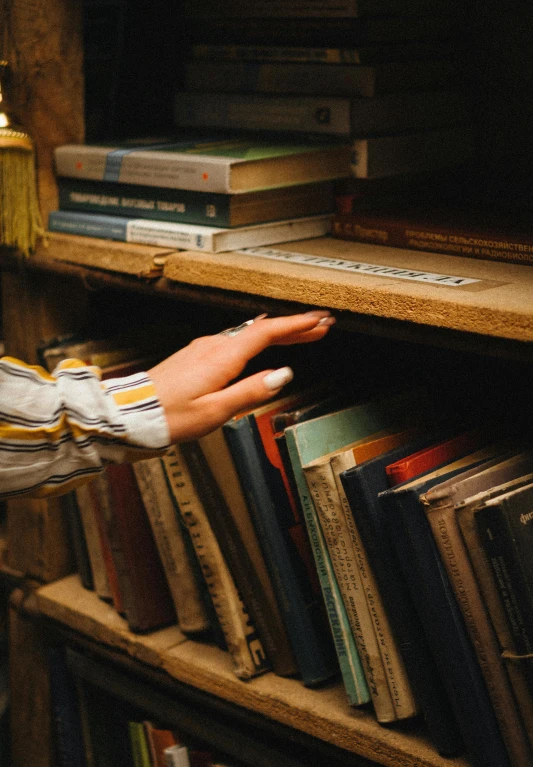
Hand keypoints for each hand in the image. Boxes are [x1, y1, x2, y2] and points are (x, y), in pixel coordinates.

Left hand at [148, 310, 334, 442]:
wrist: (131, 413)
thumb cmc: (170, 416)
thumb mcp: (216, 411)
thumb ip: (251, 391)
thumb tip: (283, 374)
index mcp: (223, 357)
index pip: (268, 333)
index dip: (297, 326)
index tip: (320, 322)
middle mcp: (213, 346)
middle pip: (261, 330)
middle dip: (294, 327)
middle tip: (321, 326)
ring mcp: (203, 348)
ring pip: (249, 334)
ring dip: (277, 333)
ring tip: (301, 334)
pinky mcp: (195, 355)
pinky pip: (235, 340)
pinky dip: (256, 339)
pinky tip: (261, 342)